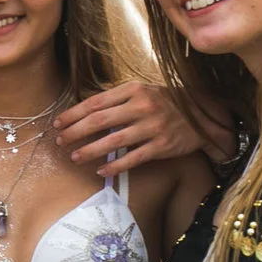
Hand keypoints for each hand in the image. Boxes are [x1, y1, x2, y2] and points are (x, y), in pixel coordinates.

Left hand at [53, 82, 229, 175]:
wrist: (204, 115)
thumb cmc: (166, 102)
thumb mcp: (143, 91)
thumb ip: (117, 99)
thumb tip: (84, 111)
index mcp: (134, 90)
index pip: (95, 103)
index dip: (73, 114)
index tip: (58, 123)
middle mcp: (142, 107)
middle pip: (99, 121)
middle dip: (75, 132)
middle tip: (60, 141)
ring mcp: (153, 127)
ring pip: (114, 141)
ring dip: (90, 150)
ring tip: (75, 157)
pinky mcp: (162, 146)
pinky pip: (133, 158)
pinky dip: (115, 166)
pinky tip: (101, 171)